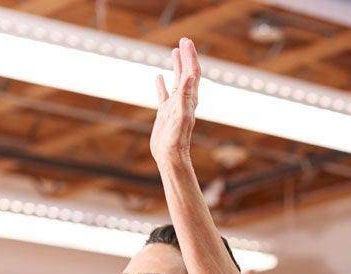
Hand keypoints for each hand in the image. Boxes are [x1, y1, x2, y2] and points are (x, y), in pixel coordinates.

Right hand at [150, 37, 200, 166]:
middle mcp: (185, 100)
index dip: (191, 56)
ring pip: (177, 81)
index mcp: (190, 98)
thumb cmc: (176, 139)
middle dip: (186, 56)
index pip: (193, 72)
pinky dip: (161, 84)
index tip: (186, 41)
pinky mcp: (165, 113)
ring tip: (175, 51)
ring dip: (177, 65)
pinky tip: (158, 77)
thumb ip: (186, 95)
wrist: (170, 156)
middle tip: (184, 40)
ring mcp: (175, 105)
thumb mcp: (181, 115)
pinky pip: (164, 94)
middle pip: (187, 73)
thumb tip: (191, 75)